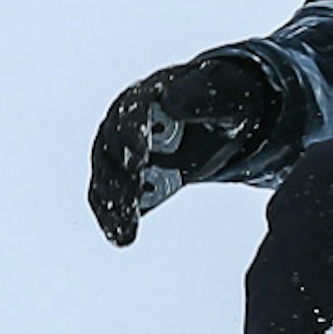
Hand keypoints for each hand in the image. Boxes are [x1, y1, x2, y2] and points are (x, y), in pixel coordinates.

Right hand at [88, 50, 285, 245]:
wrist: (222, 119)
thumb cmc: (223, 101)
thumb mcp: (224, 99)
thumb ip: (201, 100)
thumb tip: (170, 102)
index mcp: (149, 96)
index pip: (131, 113)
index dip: (134, 134)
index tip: (140, 156)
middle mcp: (126, 122)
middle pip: (112, 149)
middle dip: (120, 178)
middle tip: (131, 202)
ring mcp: (122, 151)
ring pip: (108, 177)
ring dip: (113, 204)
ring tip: (124, 230)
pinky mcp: (128, 177)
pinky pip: (112, 196)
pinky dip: (112, 216)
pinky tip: (120, 237)